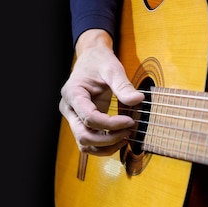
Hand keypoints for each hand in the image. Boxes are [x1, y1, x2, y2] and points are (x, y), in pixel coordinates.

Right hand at [59, 29, 144, 155]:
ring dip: (105, 147)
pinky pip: (89, 141)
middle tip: (128, 131)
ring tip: (125, 137)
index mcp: (72, 94)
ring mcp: (73, 118)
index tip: (130, 121)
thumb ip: (123, 85)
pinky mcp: (81, 122)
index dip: (111, 124)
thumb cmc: (99, 61)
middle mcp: (69, 109)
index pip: (90, 118)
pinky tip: (119, 137)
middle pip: (83, 136)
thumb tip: (138, 100)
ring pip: (84, 144)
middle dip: (108, 140)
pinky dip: (104, 145)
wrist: (91, 58)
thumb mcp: (112, 69)